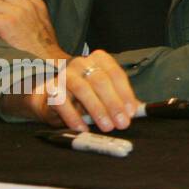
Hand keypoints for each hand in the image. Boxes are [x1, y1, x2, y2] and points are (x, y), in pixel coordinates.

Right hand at [1, 49, 140, 132]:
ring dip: (97, 110)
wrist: (52, 97)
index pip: (116, 74)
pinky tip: (83, 128)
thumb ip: (120, 100)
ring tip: (106, 126)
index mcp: (99, 60)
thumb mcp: (105, 95)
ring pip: (82, 89)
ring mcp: (65, 74)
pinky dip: (74, 117)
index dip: (125, 94)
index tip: (132, 112)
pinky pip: (62, 102)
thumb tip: (138, 111)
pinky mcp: (51, 88)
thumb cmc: (85, 96)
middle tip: (122, 123)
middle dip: (113, 104)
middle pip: (101, 81)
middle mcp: (82, 63)